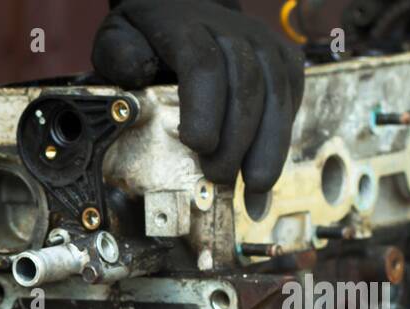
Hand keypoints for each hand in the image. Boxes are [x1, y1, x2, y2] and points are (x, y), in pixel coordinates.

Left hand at [91, 0, 304, 192]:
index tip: (198, 145)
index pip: (203, 63)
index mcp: (186, 26)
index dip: (205, 106)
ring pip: (277, 93)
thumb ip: (119, 54)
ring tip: (254, 189)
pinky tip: (265, 179)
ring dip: (268, 147)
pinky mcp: (283, 59)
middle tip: (219, 178)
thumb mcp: (118, 36)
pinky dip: (281, 142)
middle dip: (236, 138)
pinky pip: (291, 100)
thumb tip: (138, 72)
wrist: (186, 8)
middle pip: (245, 84)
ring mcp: (263, 43)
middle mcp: (233, 30)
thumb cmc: (148, 35)